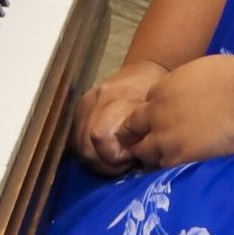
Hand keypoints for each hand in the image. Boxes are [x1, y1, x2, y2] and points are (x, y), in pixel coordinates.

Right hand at [71, 60, 167, 174]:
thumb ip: (144, 131)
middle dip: (107, 164)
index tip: (132, 157)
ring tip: (118, 158)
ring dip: (98, 161)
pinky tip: (107, 152)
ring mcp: (83, 106)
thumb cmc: (154, 91)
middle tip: (126, 162)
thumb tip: (139, 158)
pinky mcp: (78, 111)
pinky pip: (77, 143)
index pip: (101, 137)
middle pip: (87, 149)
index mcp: (114, 97)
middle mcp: (93, 101)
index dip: (116, 156)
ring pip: (80, 149)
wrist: (142, 70)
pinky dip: (92, 153)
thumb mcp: (156, 109)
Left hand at [118, 54, 233, 168]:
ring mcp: (164, 137)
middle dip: (138, 136)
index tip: (161, 122)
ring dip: (150, 156)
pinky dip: (167, 168)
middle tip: (146, 145)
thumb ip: (185, 87)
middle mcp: (156, 113)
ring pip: (144, 152)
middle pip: (133, 129)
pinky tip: (178, 169)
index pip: (146, 106)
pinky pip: (163, 167)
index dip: (152, 115)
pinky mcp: (178, 157)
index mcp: (162, 88)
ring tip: (163, 161)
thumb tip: (191, 94)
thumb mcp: (199, 71)